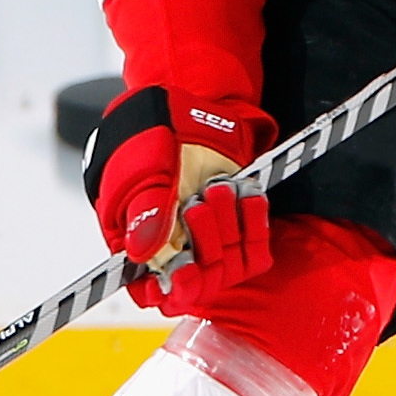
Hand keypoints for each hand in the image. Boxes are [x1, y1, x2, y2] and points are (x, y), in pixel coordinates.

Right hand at [85, 85, 275, 313]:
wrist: (188, 105)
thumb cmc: (150, 137)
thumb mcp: (142, 169)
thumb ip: (142, 211)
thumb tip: (139, 254)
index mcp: (139, 243)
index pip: (151, 291)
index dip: (169, 290)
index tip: (183, 270)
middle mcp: (174, 250)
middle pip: (196, 281)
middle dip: (203, 243)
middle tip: (197, 203)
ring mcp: (209, 242)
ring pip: (226, 266)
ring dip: (226, 225)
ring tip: (218, 186)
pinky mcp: (239, 231)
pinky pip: (256, 248)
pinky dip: (254, 222)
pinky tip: (245, 193)